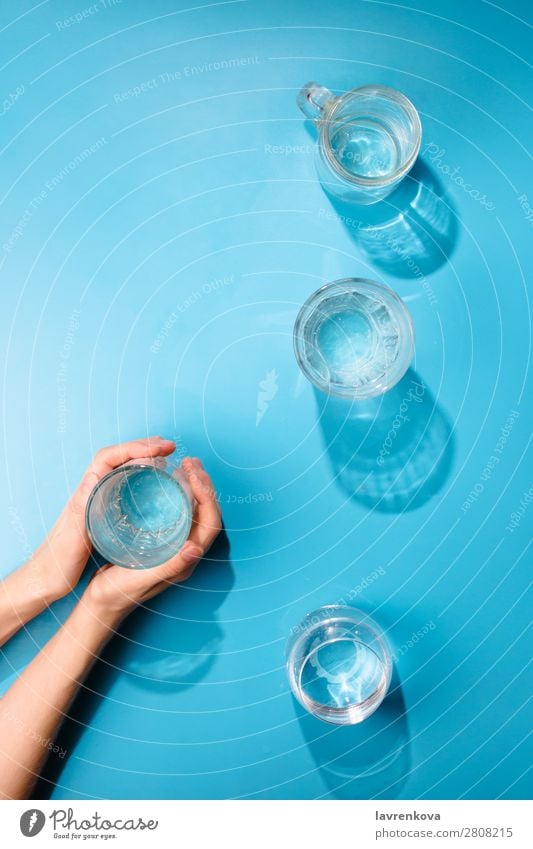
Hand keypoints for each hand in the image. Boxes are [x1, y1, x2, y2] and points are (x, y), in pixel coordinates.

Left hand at [31, 437, 176, 603]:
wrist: (47, 579)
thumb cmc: (57, 561)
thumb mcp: (71, 536)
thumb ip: (79, 509)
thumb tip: (92, 477)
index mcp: (84, 493)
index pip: (109, 457)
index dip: (135, 447)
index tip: (160, 448)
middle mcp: (91, 492)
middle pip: (118, 459)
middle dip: (144, 448)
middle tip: (169, 447)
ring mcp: (97, 501)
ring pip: (122, 471)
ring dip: (144, 460)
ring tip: (166, 459)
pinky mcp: (102, 513)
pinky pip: (124, 488)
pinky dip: (141, 480)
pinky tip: (154, 486)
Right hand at [83, 457, 221, 621]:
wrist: (101, 603)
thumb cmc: (119, 593)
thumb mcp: (142, 578)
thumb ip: (170, 566)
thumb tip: (196, 549)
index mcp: (187, 560)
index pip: (210, 523)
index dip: (207, 496)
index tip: (193, 473)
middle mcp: (186, 552)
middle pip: (207, 514)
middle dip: (204, 486)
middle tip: (191, 462)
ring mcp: (175, 546)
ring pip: (195, 511)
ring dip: (195, 487)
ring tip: (186, 465)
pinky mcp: (162, 542)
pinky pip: (180, 513)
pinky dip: (180, 494)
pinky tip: (168, 482)